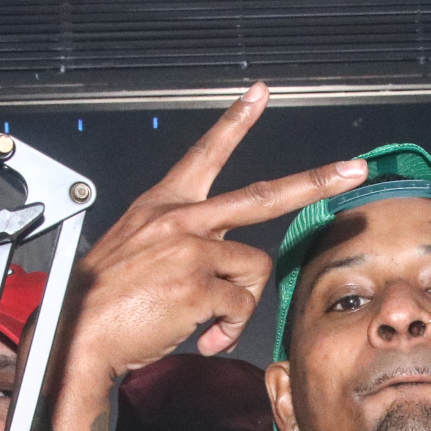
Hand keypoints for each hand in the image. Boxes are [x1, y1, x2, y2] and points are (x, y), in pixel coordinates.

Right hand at [64, 83, 366, 380]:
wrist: (75, 332)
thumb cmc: (104, 301)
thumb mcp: (138, 253)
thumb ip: (183, 248)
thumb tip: (221, 276)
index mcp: (163, 205)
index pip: (205, 153)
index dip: (234, 122)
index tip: (260, 93)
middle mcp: (181, 218)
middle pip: (264, 194)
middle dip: (316, 181)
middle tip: (355, 170)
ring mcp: (192, 248)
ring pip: (255, 270)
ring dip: (241, 304)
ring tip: (210, 325)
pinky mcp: (199, 283)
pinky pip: (239, 306)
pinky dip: (226, 329)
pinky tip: (201, 336)